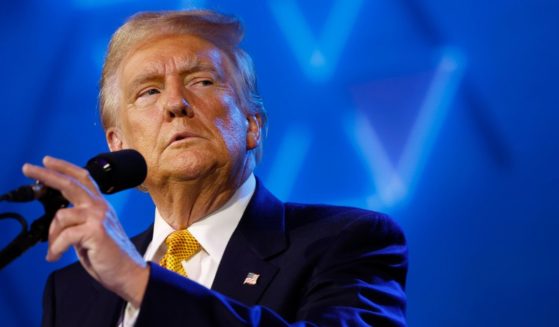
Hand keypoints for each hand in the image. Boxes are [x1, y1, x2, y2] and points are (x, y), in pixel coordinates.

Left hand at [22, 156, 148, 306]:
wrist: (126, 271)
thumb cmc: (108, 254)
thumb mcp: (90, 232)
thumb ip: (77, 220)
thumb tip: (57, 218)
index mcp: (99, 205)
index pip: (83, 179)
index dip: (64, 167)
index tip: (47, 161)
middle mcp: (99, 207)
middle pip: (70, 183)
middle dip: (47, 174)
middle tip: (28, 168)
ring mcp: (98, 217)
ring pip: (61, 215)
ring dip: (52, 236)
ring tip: (54, 250)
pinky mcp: (95, 231)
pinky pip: (64, 236)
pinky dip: (56, 249)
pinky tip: (55, 256)